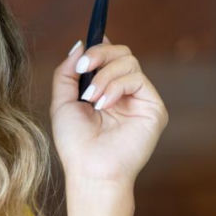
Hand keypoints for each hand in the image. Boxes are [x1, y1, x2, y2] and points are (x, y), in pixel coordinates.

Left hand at [51, 40, 167, 187]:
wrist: (90, 170)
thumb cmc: (74, 144)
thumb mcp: (62, 103)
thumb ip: (66, 73)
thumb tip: (80, 44)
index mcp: (103, 91)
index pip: (108, 57)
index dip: (98, 47)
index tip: (82, 52)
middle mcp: (124, 93)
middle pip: (121, 53)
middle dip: (99, 55)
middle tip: (83, 67)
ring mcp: (139, 99)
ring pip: (129, 61)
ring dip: (104, 76)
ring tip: (91, 99)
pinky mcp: (153, 107)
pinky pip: (137, 79)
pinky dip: (116, 86)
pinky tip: (103, 105)